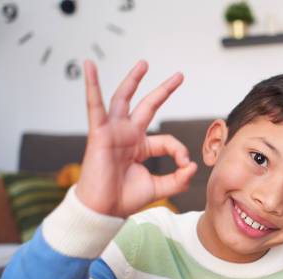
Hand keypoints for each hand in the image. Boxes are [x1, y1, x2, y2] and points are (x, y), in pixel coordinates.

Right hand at [75, 60, 197, 216]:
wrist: (104, 210)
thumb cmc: (124, 199)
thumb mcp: (159, 188)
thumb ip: (178, 179)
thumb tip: (194, 166)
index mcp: (141, 147)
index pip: (167, 141)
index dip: (179, 151)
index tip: (185, 165)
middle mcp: (128, 135)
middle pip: (148, 106)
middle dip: (163, 90)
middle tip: (179, 76)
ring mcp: (114, 132)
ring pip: (123, 99)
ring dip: (133, 80)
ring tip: (144, 63)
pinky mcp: (99, 133)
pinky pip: (94, 105)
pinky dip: (91, 85)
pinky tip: (88, 67)